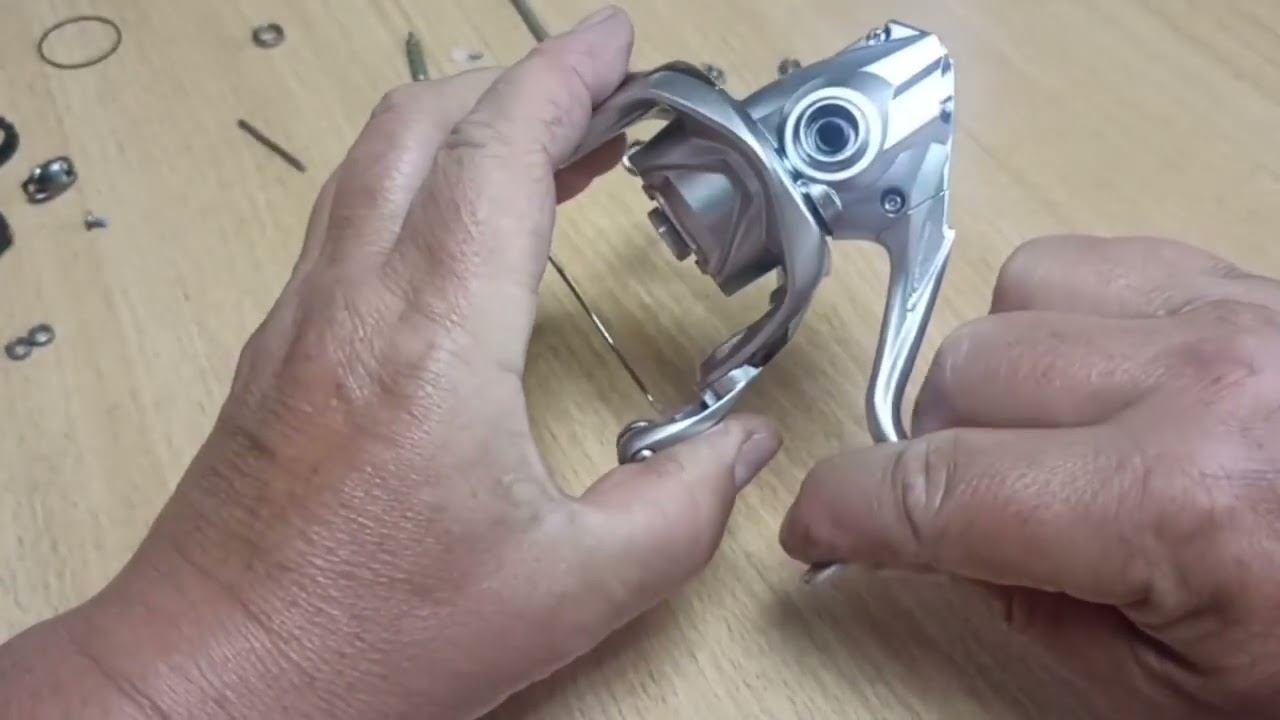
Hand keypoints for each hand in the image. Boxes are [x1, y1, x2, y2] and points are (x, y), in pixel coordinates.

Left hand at [0, 7, 779, 718]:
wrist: (214, 680)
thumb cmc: (365, 640)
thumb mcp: (567, 592)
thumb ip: (678, 511)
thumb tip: (741, 449)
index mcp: (434, 340)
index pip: (499, 151)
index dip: (565, 77)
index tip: (616, 44)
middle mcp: (355, 303)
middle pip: (422, 124)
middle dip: (514, 81)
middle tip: (597, 90)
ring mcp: (302, 319)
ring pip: (374, 163)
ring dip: (461, 126)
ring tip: (547, 143)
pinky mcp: (280, 350)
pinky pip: (351, 219)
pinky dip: (419, 184)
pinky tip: (465, 231)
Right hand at [781, 235, 1279, 717]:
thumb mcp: (1184, 694)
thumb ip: (1040, 621)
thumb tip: (952, 552)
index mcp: (1177, 507)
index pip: (936, 491)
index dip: (843, 513)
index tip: (815, 532)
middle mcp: (1198, 385)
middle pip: (961, 377)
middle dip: (929, 454)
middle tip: (966, 514)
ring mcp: (1230, 315)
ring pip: (1015, 300)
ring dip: (993, 377)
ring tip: (1037, 440)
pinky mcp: (1249, 281)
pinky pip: (1094, 260)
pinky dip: (1057, 317)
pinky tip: (1092, 379)